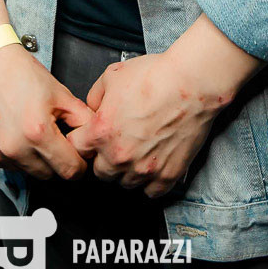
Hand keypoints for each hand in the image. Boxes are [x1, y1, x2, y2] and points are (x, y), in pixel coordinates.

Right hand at [0, 42, 94, 180]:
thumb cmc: (20, 71)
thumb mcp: (59, 92)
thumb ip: (82, 119)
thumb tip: (94, 138)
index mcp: (37, 132)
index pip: (68, 170)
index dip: (78, 163)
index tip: (76, 155)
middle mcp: (13, 147)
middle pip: (47, 174)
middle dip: (54, 159)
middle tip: (51, 135)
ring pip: (25, 170)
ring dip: (31, 157)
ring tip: (28, 128)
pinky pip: (4, 164)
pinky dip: (11, 153)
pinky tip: (11, 130)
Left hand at [64, 49, 229, 197]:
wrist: (191, 83)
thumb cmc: (155, 77)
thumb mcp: (111, 76)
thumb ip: (94, 98)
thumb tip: (93, 109)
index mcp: (101, 132)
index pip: (76, 149)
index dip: (82, 139)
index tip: (89, 137)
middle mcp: (119, 156)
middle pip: (99, 171)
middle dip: (104, 157)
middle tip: (117, 141)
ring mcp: (144, 169)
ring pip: (124, 183)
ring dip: (127, 170)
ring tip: (138, 149)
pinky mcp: (167, 175)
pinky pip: (151, 192)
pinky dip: (150, 181)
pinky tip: (152, 163)